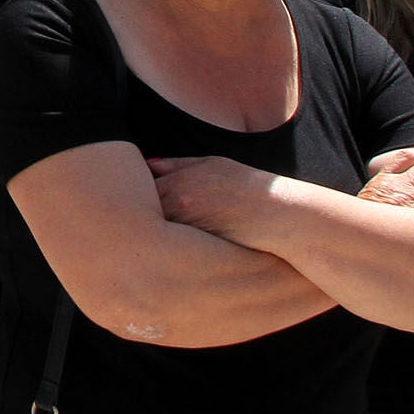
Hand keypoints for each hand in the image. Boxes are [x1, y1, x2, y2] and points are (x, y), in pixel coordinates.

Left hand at [144, 153, 287, 246]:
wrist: (278, 215)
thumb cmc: (247, 186)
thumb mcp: (213, 164)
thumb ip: (178, 164)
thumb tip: (149, 165)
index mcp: (178, 183)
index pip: (139, 190)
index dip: (136, 196)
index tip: (138, 200)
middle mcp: (177, 205)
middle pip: (141, 212)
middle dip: (139, 216)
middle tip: (135, 223)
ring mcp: (187, 228)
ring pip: (155, 232)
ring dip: (153, 233)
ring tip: (152, 237)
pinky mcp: (197, 249)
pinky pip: (172, 249)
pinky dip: (169, 248)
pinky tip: (173, 249)